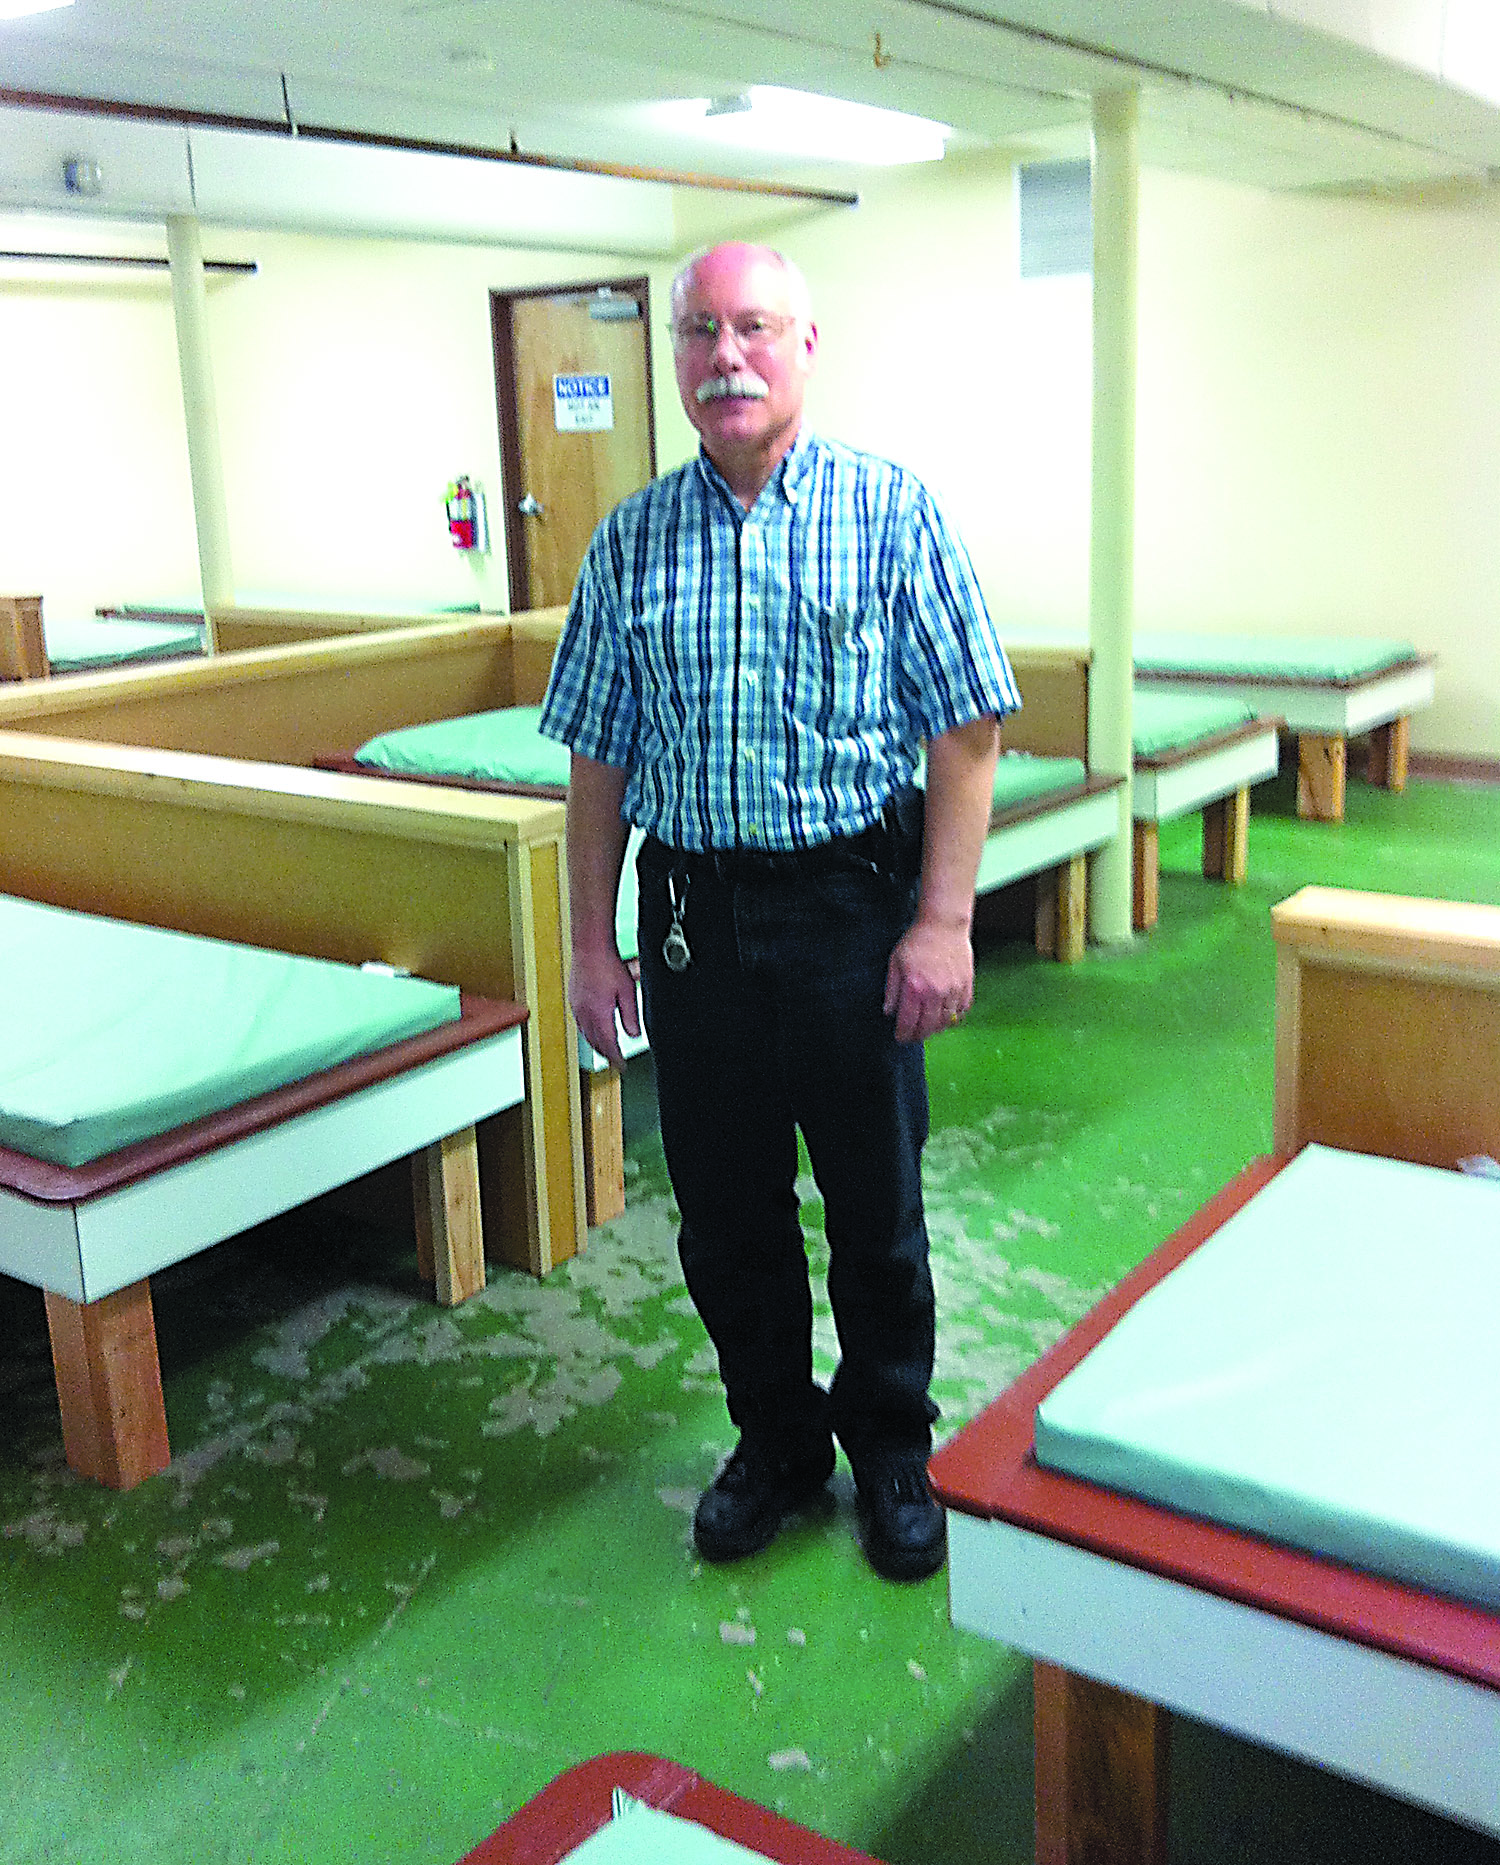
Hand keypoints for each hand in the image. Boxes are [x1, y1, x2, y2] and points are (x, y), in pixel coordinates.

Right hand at [569, 947, 640, 1068]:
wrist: (589, 947)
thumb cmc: (607, 964)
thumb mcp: (627, 992)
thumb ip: (631, 1016)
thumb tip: (634, 1034)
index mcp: (599, 1015)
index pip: (608, 1045)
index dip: (615, 1059)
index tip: (621, 1067)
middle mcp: (585, 1014)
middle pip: (595, 1042)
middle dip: (605, 1054)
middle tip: (614, 1061)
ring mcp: (577, 1006)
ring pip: (585, 1034)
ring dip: (596, 1044)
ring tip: (604, 1049)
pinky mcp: (574, 998)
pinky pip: (580, 1022)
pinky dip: (588, 1031)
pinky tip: (592, 1028)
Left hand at [883, 917, 972, 1044]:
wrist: (943, 924)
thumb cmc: (917, 941)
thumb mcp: (895, 963)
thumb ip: (891, 990)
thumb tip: (889, 1012)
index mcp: (915, 987)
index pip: (909, 1022)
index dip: (904, 1034)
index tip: (900, 1038)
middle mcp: (935, 992)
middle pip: (928, 1027)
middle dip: (919, 1036)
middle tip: (913, 1036)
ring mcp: (954, 990)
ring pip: (947, 1022)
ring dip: (936, 1029)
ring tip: (928, 1028)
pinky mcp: (967, 986)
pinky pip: (962, 1011)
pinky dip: (954, 1017)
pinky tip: (945, 1016)